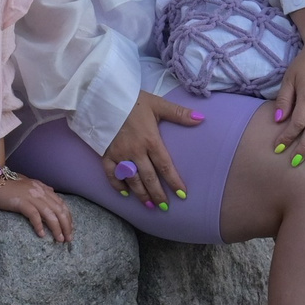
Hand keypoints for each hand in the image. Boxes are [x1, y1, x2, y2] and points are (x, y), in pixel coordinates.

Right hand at [0, 171, 74, 241]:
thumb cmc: (6, 184)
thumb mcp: (26, 183)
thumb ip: (40, 188)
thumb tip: (52, 192)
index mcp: (42, 188)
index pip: (61, 204)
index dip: (68, 217)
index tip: (70, 229)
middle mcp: (40, 191)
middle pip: (59, 210)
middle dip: (66, 225)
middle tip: (69, 239)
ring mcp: (31, 196)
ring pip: (50, 214)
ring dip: (57, 228)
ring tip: (59, 239)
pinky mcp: (21, 202)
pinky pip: (34, 215)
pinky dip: (39, 225)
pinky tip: (42, 235)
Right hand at [101, 92, 206, 209]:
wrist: (104, 96)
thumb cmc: (133, 100)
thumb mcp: (158, 104)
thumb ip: (179, 113)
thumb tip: (201, 119)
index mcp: (151, 140)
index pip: (165, 166)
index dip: (174, 182)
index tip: (181, 195)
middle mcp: (135, 151)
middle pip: (149, 178)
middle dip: (158, 194)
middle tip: (164, 208)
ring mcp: (119, 154)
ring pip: (132, 180)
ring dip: (141, 194)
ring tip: (149, 205)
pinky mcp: (105, 154)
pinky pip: (111, 174)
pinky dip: (117, 185)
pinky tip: (124, 193)